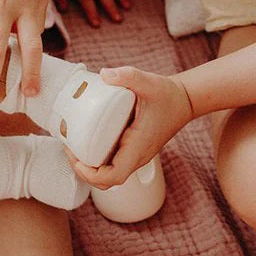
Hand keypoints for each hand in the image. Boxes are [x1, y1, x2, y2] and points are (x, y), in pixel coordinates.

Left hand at [70, 67, 193, 187]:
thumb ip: (128, 76)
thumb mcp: (149, 82)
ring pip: (110, 174)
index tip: (77, 159)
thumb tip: (104, 74)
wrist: (185, 100)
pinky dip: (98, 160)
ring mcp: (136, 156)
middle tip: (70, 150)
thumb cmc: (169, 94)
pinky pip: (114, 163)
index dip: (91, 175)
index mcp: (138, 147)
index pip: (114, 176)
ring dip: (90, 167)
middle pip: (107, 181)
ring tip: (74, 146)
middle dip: (84, 172)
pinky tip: (88, 141)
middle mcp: (137, 156)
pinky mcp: (135, 151)